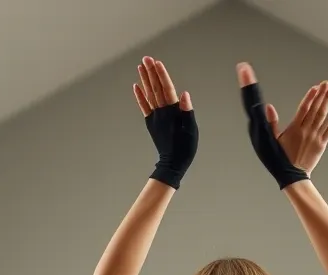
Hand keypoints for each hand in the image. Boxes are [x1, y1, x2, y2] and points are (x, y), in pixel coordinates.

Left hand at [134, 56, 197, 189]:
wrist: (173, 163)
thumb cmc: (185, 147)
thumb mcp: (191, 130)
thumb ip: (187, 112)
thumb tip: (185, 94)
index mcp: (172, 112)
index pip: (167, 89)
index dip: (162, 75)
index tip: (156, 62)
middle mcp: (162, 112)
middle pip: (156, 88)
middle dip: (151, 72)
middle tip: (146, 58)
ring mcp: (155, 117)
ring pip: (149, 94)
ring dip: (145, 80)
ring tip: (141, 66)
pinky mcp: (151, 123)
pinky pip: (144, 107)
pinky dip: (140, 96)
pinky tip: (136, 86)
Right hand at [237, 63, 327, 181]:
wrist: (292, 177)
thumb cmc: (280, 159)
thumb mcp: (272, 141)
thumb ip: (271, 123)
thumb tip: (268, 107)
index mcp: (294, 129)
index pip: (304, 109)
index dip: (310, 97)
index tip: (316, 86)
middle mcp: (306, 131)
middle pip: (316, 109)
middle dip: (322, 94)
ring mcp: (315, 137)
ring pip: (323, 116)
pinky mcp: (322, 144)